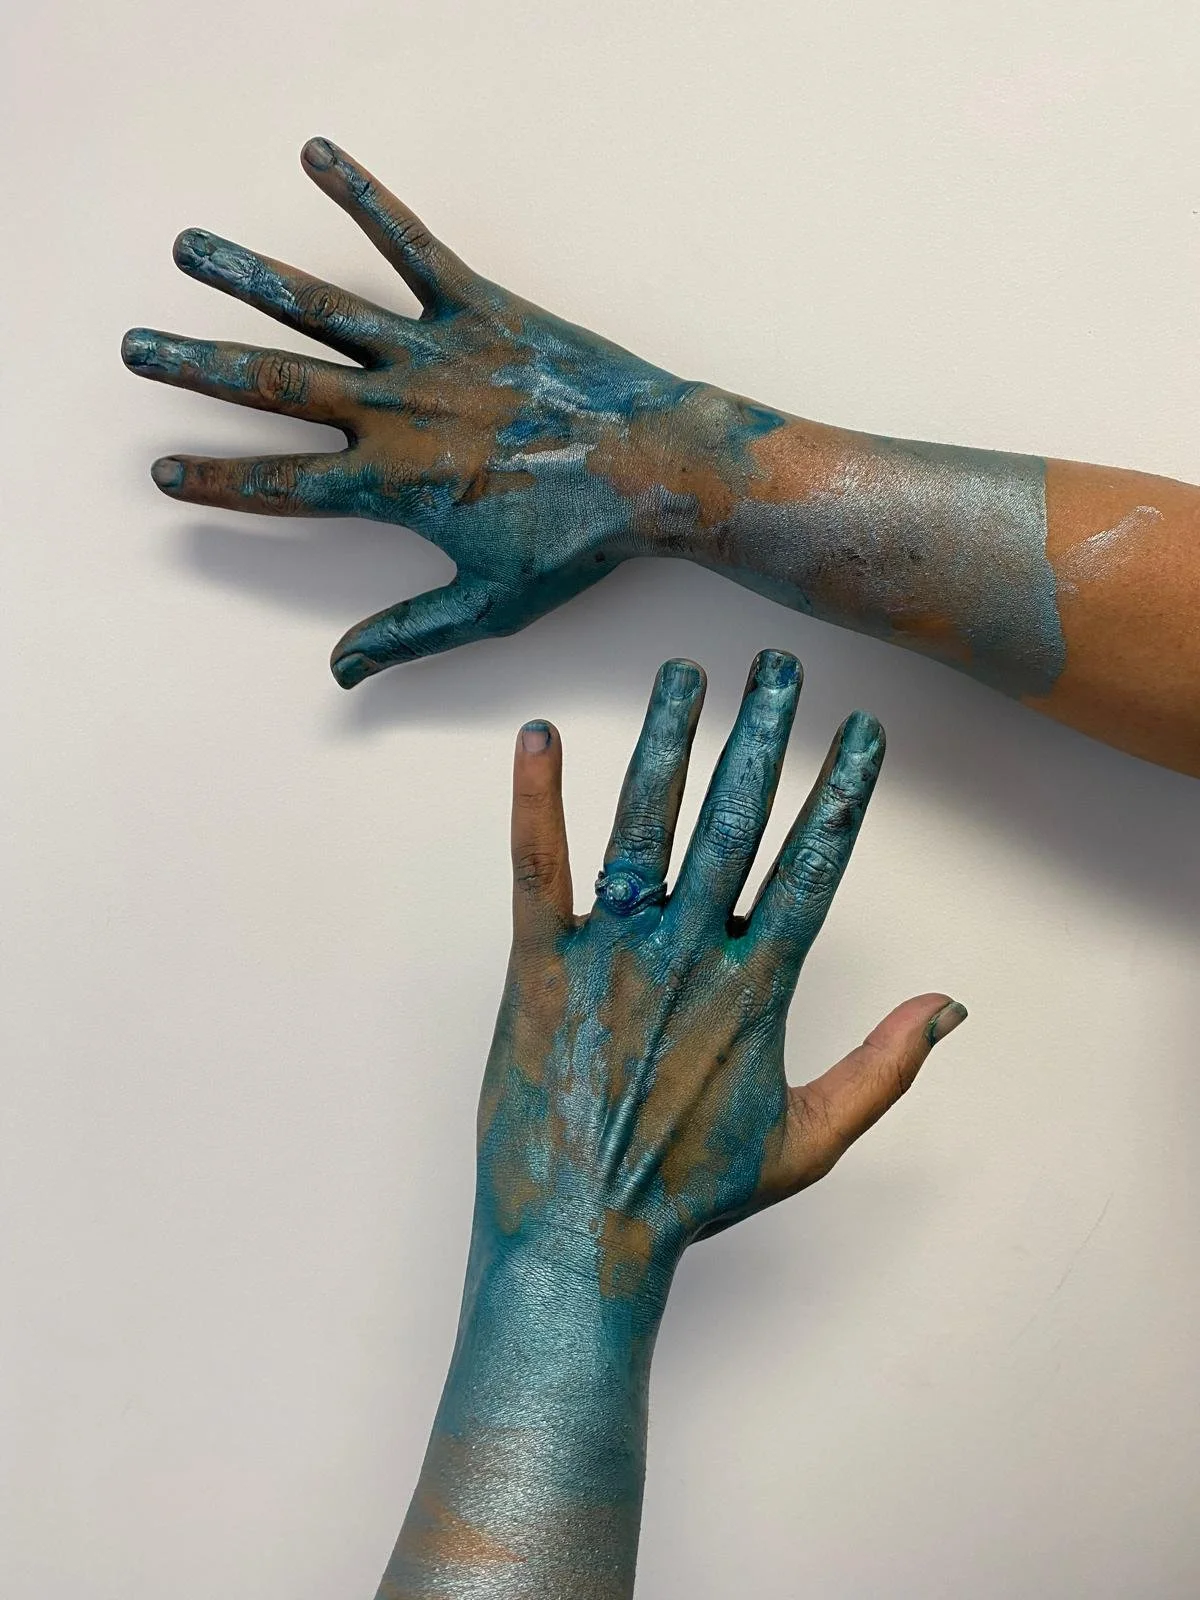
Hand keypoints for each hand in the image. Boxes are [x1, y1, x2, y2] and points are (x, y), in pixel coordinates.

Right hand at [122, 137, 720, 687]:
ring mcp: (433, 353)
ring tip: (187, 249)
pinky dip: (363, 199)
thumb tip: (344, 671)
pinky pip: (410, 245)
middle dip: (198, 370)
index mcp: (393, 482)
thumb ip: (408, 631)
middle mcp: (397, 410)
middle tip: (137, 351)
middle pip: (274, 386)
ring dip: (247, 278)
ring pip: (322, 310)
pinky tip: (316, 157)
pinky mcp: (478, 307)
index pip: (283, 485)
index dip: (219, 482)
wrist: (654, 472)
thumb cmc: (577, 543)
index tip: (166, 474)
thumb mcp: (488, 604)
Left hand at [477, 649, 965, 1303]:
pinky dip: (537, 800)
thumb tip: (951, 1007)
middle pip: (734, 823)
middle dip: (762, 738)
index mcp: (756, 988)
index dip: (840, 793)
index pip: (812, 867)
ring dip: (669, 742)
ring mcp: (611, 955)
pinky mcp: (539, 965)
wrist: (580, 1237)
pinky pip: (538, 868)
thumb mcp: (810, 1142)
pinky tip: (539, 736)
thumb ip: (885, 1069)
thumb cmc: (692, 1193)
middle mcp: (688, 955)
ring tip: (687, 674)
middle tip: (778, 668)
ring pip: (645, 825)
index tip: (859, 732)